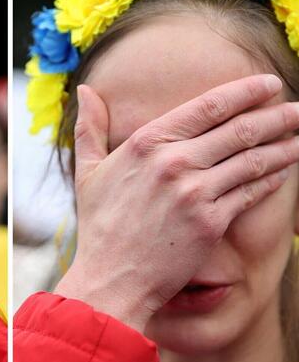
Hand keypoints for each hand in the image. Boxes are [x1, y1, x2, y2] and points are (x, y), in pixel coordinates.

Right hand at [54, 75, 298, 332]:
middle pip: (239, 130)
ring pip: (252, 160)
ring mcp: (194, 192)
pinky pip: (249, 193)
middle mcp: (174, 162)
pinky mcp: (210, 222)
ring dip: (284, 146)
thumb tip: (83, 89)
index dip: (245, 92)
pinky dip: (271, 180)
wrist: (110, 277)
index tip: (268, 84)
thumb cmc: (99, 225)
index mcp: (146, 142)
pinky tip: (283, 172)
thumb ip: (89, 127)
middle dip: (277, 116)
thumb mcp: (88, 171)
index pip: (208, 106)